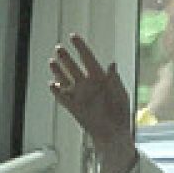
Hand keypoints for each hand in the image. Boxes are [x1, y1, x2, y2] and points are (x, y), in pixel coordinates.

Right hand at [49, 33, 136, 172]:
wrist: (114, 135)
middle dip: (66, 58)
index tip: (73, 37)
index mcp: (101, 79)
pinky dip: (56, 91)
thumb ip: (115, 80)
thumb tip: (112, 64)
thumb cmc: (120, 115)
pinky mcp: (74, 107)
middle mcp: (88, 85)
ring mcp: (80, 95)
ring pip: (66, 79)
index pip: (88, 58)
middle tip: (59, 48)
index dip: (81, 47)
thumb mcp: (121, 95)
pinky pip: (62, 97)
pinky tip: (52, 84)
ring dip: (59, 71)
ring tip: (52, 62)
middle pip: (73, 67)